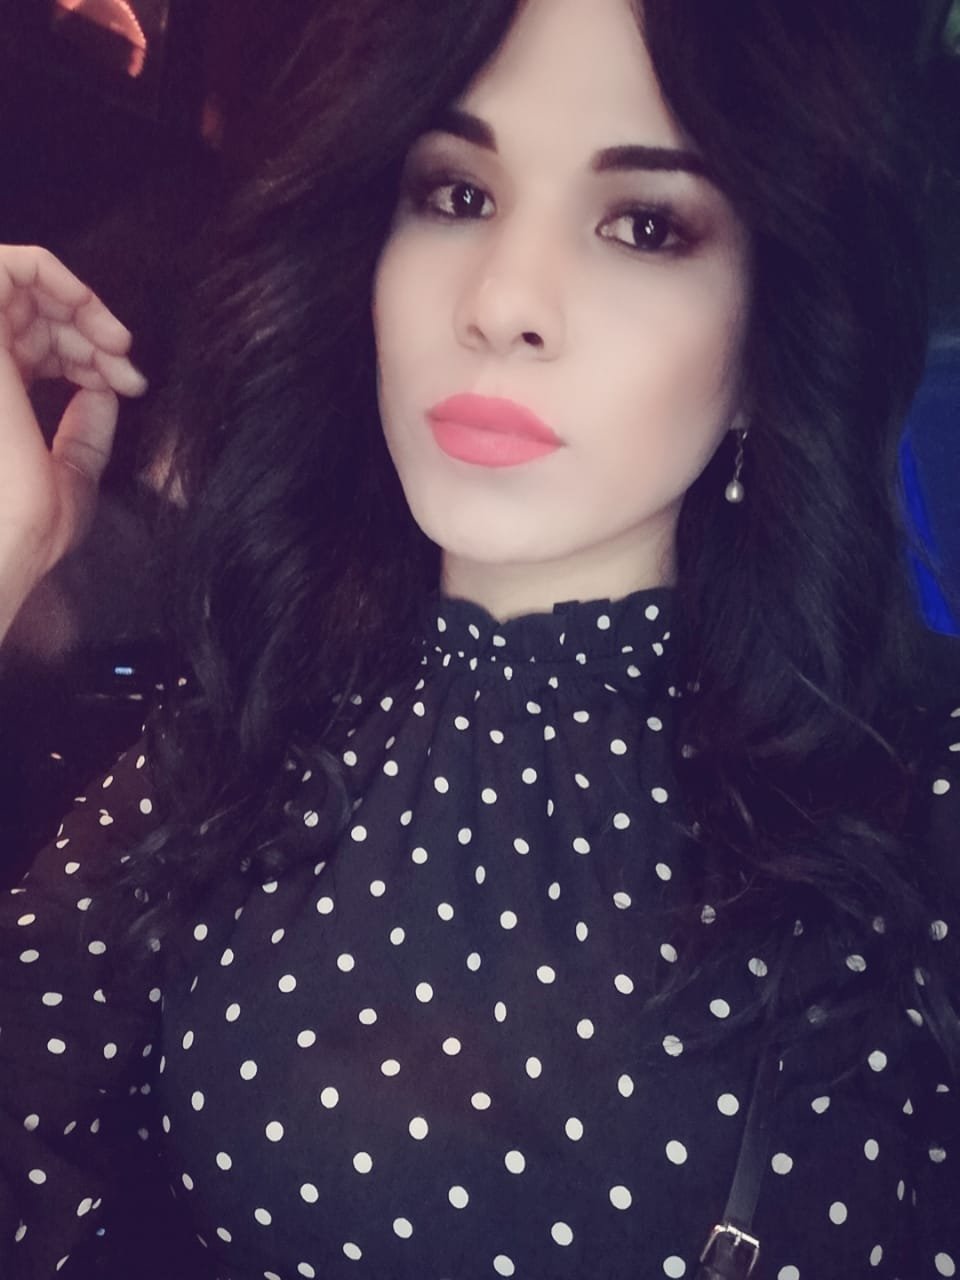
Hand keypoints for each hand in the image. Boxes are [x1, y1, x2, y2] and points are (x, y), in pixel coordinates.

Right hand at [0, 244, 146, 641]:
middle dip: (91, 330)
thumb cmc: (30, 526)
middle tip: (127, 368)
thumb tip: (105, 390)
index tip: (128, 384)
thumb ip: (86, 429)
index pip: (31, 346)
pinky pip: (9, 263)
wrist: (6, 539)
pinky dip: (59, 278)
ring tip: (119, 349)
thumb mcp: (72, 474)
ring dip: (81, 306)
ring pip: (19, 282)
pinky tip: (101, 330)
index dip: (86, 354)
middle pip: (30, 312)